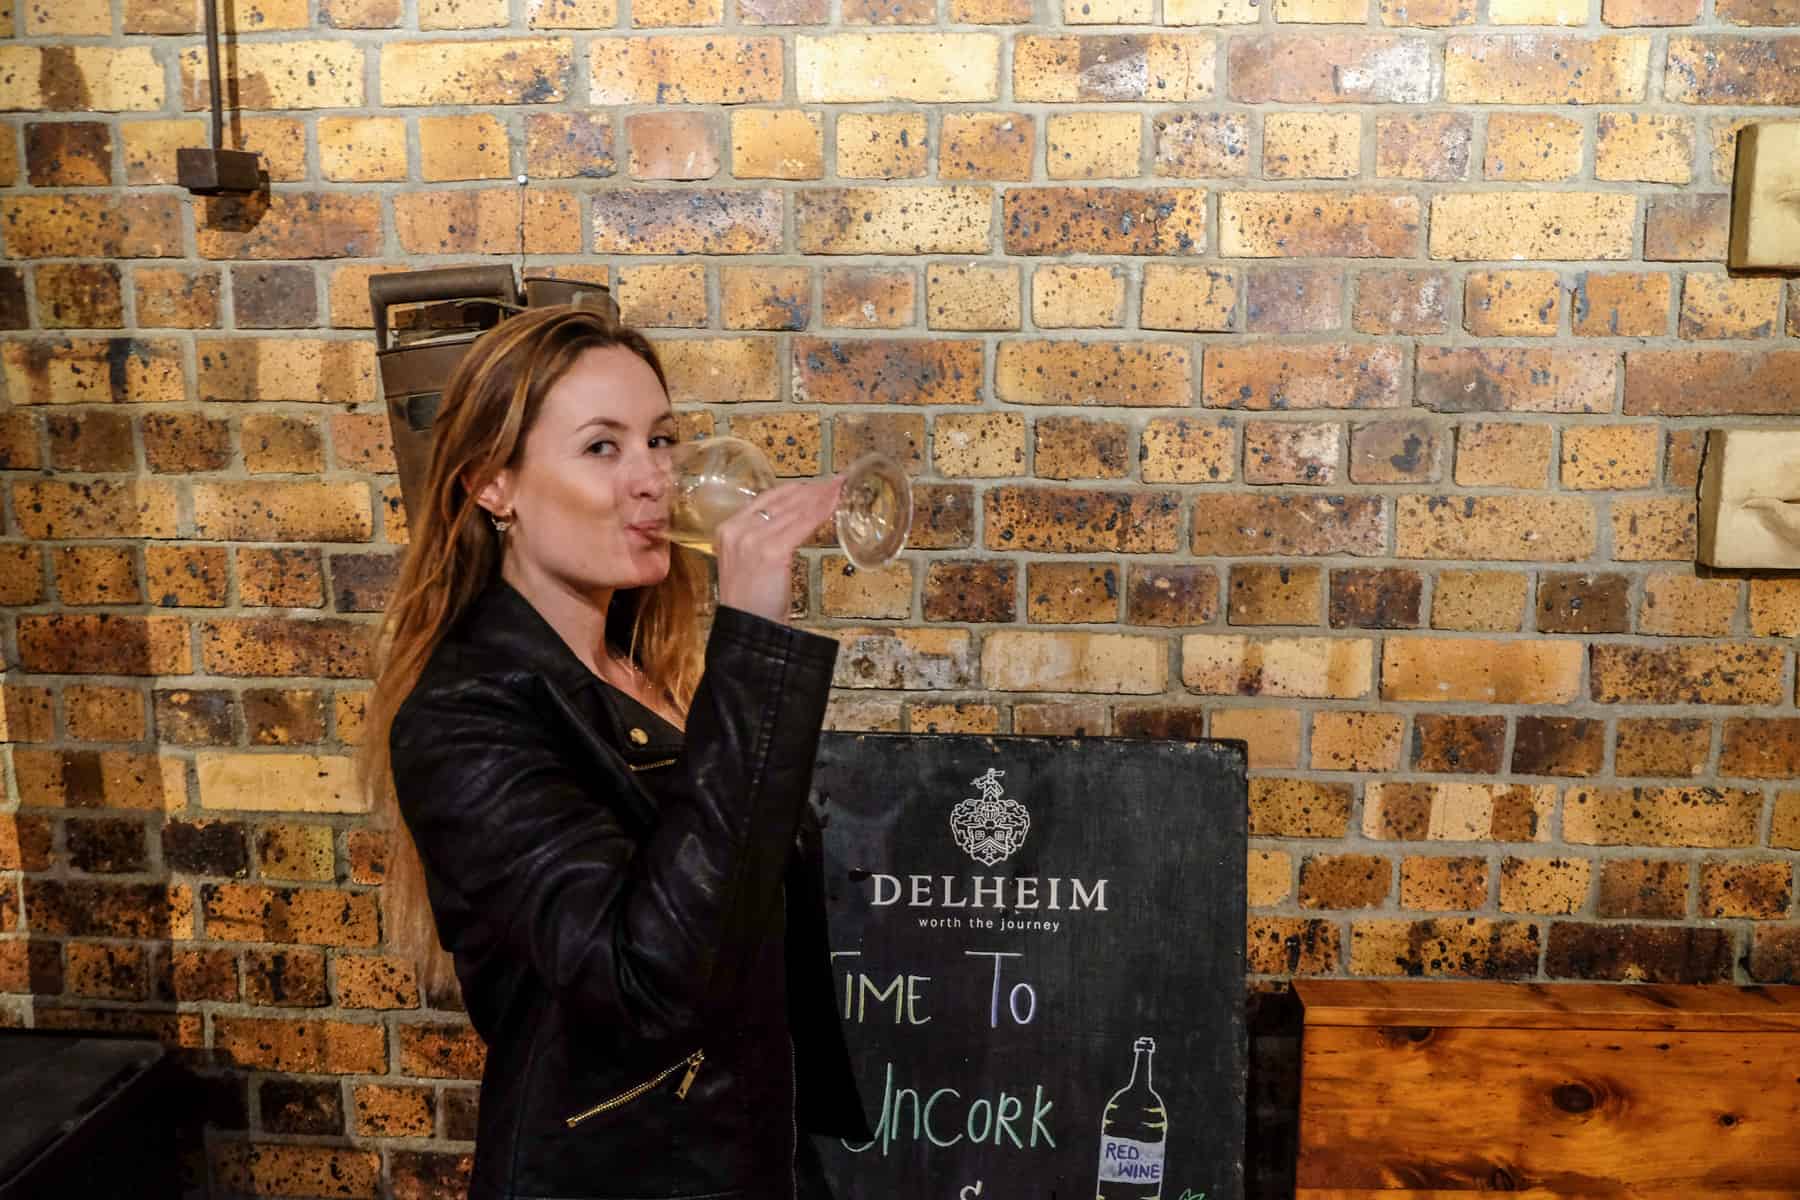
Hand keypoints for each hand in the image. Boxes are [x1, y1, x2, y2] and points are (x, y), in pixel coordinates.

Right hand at [714, 476, 844, 623]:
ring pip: (794, 510)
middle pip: (781, 501)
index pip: (765, 499)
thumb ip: (760, 539)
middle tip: (835, 482)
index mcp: (727, 529)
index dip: (794, 489)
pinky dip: (821, 512)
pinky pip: (802, 525)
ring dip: (821, 497)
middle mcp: (736, 529)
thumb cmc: (752, 602)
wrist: (748, 629)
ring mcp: (752, 539)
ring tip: (840, 488)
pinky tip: (835, 505)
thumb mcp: (748, 562)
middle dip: (812, 489)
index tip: (814, 484)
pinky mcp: (772, 551)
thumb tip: (792, 520)